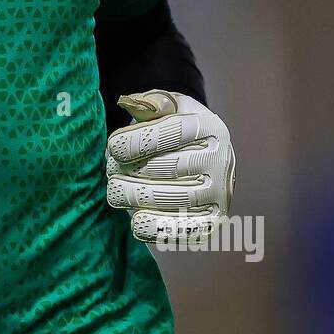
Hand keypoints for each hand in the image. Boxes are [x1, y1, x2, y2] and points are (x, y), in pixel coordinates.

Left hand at [105, 89, 234, 242]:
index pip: (173, 132)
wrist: (201, 161)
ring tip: (116, 189)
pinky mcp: (211, 222)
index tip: (113, 147)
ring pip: (169, 198)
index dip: (137, 141)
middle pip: (167, 167)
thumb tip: (133, 106)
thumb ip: (151, 103)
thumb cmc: (174, 129)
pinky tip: (134, 218)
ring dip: (132, 195)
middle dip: (129, 168)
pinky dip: (152, 227)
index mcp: (211, 127)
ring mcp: (219, 194)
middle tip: (112, 168)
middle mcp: (221, 161)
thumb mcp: (167, 107)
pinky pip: (179, 230)